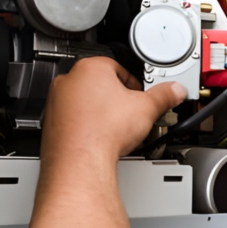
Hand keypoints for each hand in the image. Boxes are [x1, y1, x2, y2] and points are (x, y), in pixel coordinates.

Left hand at [41, 57, 186, 163]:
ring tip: (116, 126)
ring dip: (102, 110)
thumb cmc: (103, 131)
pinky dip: (87, 123)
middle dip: (118, 97)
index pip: (120, 68)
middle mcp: (69, 80)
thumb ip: (163, 96)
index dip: (135, 84)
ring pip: (86, 100)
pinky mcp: (52, 121)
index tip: (141, 95)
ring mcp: (57, 101)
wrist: (79, 160)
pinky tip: (100, 135)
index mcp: (91, 68)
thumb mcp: (147, 108)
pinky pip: (74, 116)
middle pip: (101, 83)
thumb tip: (174, 91)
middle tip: (131, 112)